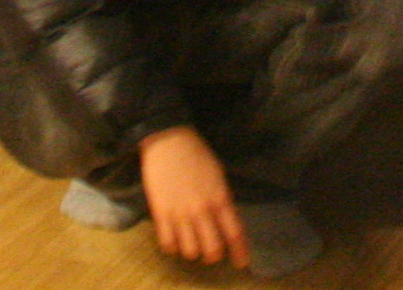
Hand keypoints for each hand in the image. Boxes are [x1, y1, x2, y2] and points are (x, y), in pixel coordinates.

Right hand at [138, 126, 244, 266]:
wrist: (168, 139)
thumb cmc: (197, 154)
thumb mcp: (218, 176)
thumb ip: (223, 200)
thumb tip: (226, 222)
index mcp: (220, 198)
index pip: (234, 234)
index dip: (240, 252)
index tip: (242, 263)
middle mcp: (202, 210)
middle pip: (213, 250)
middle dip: (214, 255)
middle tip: (211, 252)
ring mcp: (180, 213)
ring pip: (190, 251)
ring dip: (193, 251)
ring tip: (191, 242)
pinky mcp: (160, 213)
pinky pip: (168, 243)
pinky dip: (173, 246)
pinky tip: (175, 238)